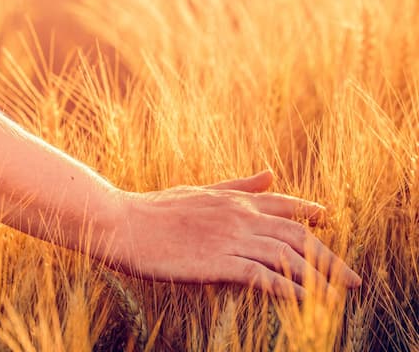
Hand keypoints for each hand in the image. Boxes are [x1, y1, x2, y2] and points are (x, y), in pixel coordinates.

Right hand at [112, 170, 360, 298]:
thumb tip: (270, 172)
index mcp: (234, 200)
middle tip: (351, 278)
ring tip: (338, 294)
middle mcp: (239, 216)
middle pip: (297, 235)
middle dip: (328, 258)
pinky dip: (288, 289)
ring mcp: (229, 239)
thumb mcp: (200, 191)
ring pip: (286, 256)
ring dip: (318, 277)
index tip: (329, 224)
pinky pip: (262, 277)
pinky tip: (304, 302)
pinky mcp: (216, 263)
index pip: (285, 204)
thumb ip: (237, 186)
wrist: (123, 221)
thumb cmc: (156, 210)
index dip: (311, 214)